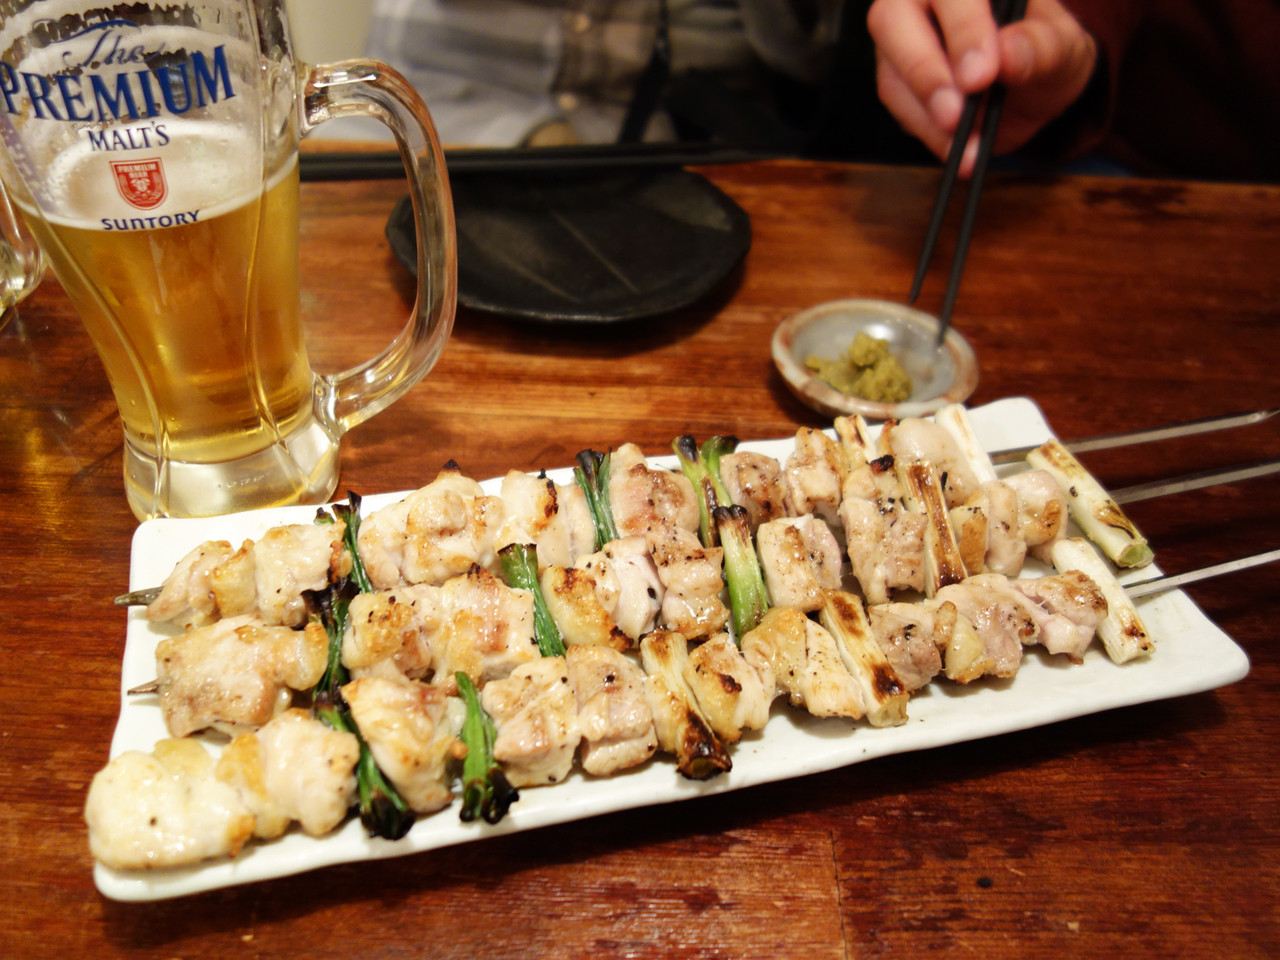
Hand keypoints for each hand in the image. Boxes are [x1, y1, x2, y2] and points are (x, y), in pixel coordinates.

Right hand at [867, 0, 1097, 173]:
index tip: (981, 77)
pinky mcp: (896, 82)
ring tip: (969, 146)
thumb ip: (1042, 46)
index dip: (964, 31)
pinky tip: (963, 150)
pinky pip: (900, 110)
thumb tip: (1009, 56)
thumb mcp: (1063, 46)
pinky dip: (932, 137)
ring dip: (928, 118)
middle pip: (891, 20)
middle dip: (925, 72)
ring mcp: (901, 39)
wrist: (1034, 84)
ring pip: (891, 74)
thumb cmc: (1046, 50)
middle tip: (955, 117)